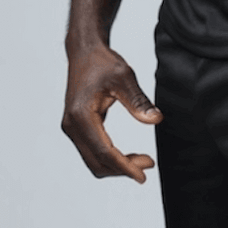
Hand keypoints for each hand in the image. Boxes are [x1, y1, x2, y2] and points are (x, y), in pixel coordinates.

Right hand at [62, 42, 161, 181]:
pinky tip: (128, 156)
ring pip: (93, 161)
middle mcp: (72, 125)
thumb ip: (138, 101)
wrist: (84, 52)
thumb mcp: (124, 77)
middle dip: (123, 169)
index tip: (144, 175)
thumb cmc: (102, 62)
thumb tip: (156, 120)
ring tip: (142, 160)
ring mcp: (72, 128)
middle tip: (149, 164)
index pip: (104, 151)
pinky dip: (110, 158)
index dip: (125, 166)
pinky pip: (92, 152)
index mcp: (81, 115)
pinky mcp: (76, 128)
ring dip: (117, 166)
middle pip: (97, 162)